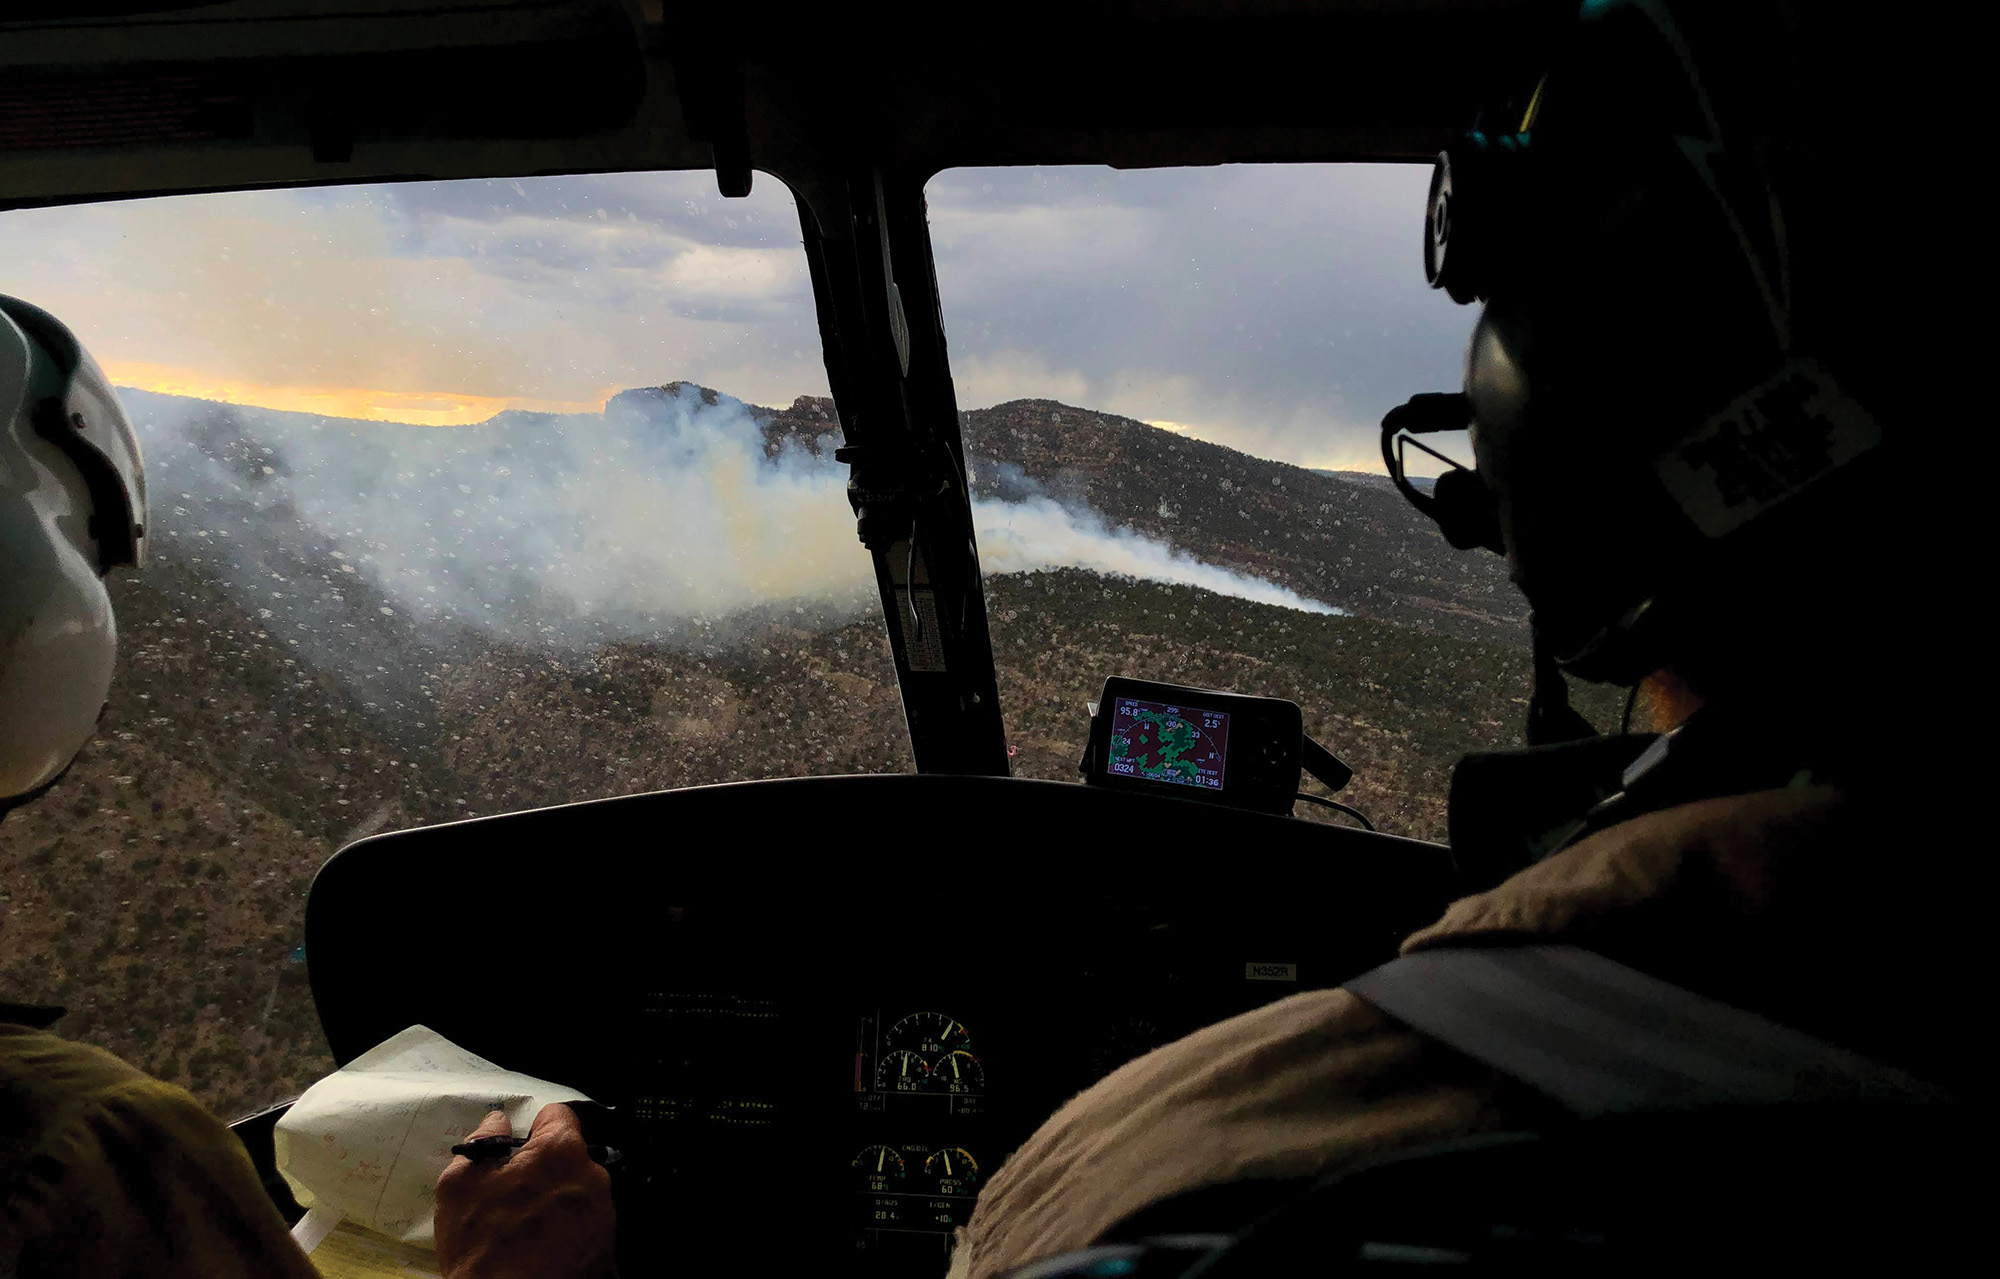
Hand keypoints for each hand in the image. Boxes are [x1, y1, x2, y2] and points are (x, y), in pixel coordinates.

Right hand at [435, 1103, 616, 1278]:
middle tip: (513, 1196)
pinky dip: (567, 1226)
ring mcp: (604, 1211)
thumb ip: (480, 1146)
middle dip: (543, 1169)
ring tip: (526, 1227)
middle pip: (568, 1156)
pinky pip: (584, 1220)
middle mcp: (593, 1175)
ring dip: (556, 1199)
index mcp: (561, 1151)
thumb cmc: (485, 1248)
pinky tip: (543, 1244)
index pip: (556, 1116)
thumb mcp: (460, 1189)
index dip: (532, 1130)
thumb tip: (496, 1121)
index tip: (516, 1151)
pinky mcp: (606, 1243)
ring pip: (576, 1189)